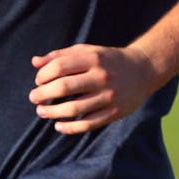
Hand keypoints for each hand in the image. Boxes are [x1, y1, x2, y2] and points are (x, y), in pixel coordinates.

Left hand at [29, 44, 163, 133]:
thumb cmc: (109, 60)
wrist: (144, 70)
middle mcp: (101, 77)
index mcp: (93, 58)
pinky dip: (70, 128)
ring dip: (52, 112)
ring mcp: (108, 96)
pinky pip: (88, 124)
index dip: (43, 75)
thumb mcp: (88, 51)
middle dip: (43, 94)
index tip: (38, 81)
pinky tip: (58, 126)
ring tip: (41, 111)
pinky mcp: (114, 112)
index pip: (59, 66)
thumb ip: (61, 55)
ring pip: (74, 108)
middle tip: (34, 98)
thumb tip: (34, 62)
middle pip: (64, 87)